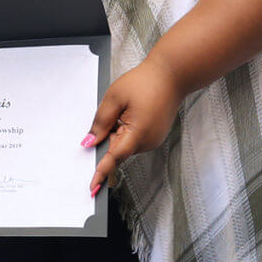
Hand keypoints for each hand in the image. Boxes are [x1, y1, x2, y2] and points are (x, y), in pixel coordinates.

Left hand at [83, 54, 183, 195]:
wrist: (171, 74)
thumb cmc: (145, 82)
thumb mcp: (115, 97)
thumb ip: (101, 122)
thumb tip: (91, 141)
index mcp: (138, 134)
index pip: (114, 159)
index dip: (101, 172)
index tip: (92, 187)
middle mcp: (148, 142)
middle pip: (118, 149)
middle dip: (109, 135)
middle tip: (114, 110)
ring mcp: (153, 139)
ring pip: (126, 143)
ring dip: (119, 130)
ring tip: (127, 105)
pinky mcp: (155, 134)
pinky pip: (134, 137)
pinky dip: (127, 128)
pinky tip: (132, 109)